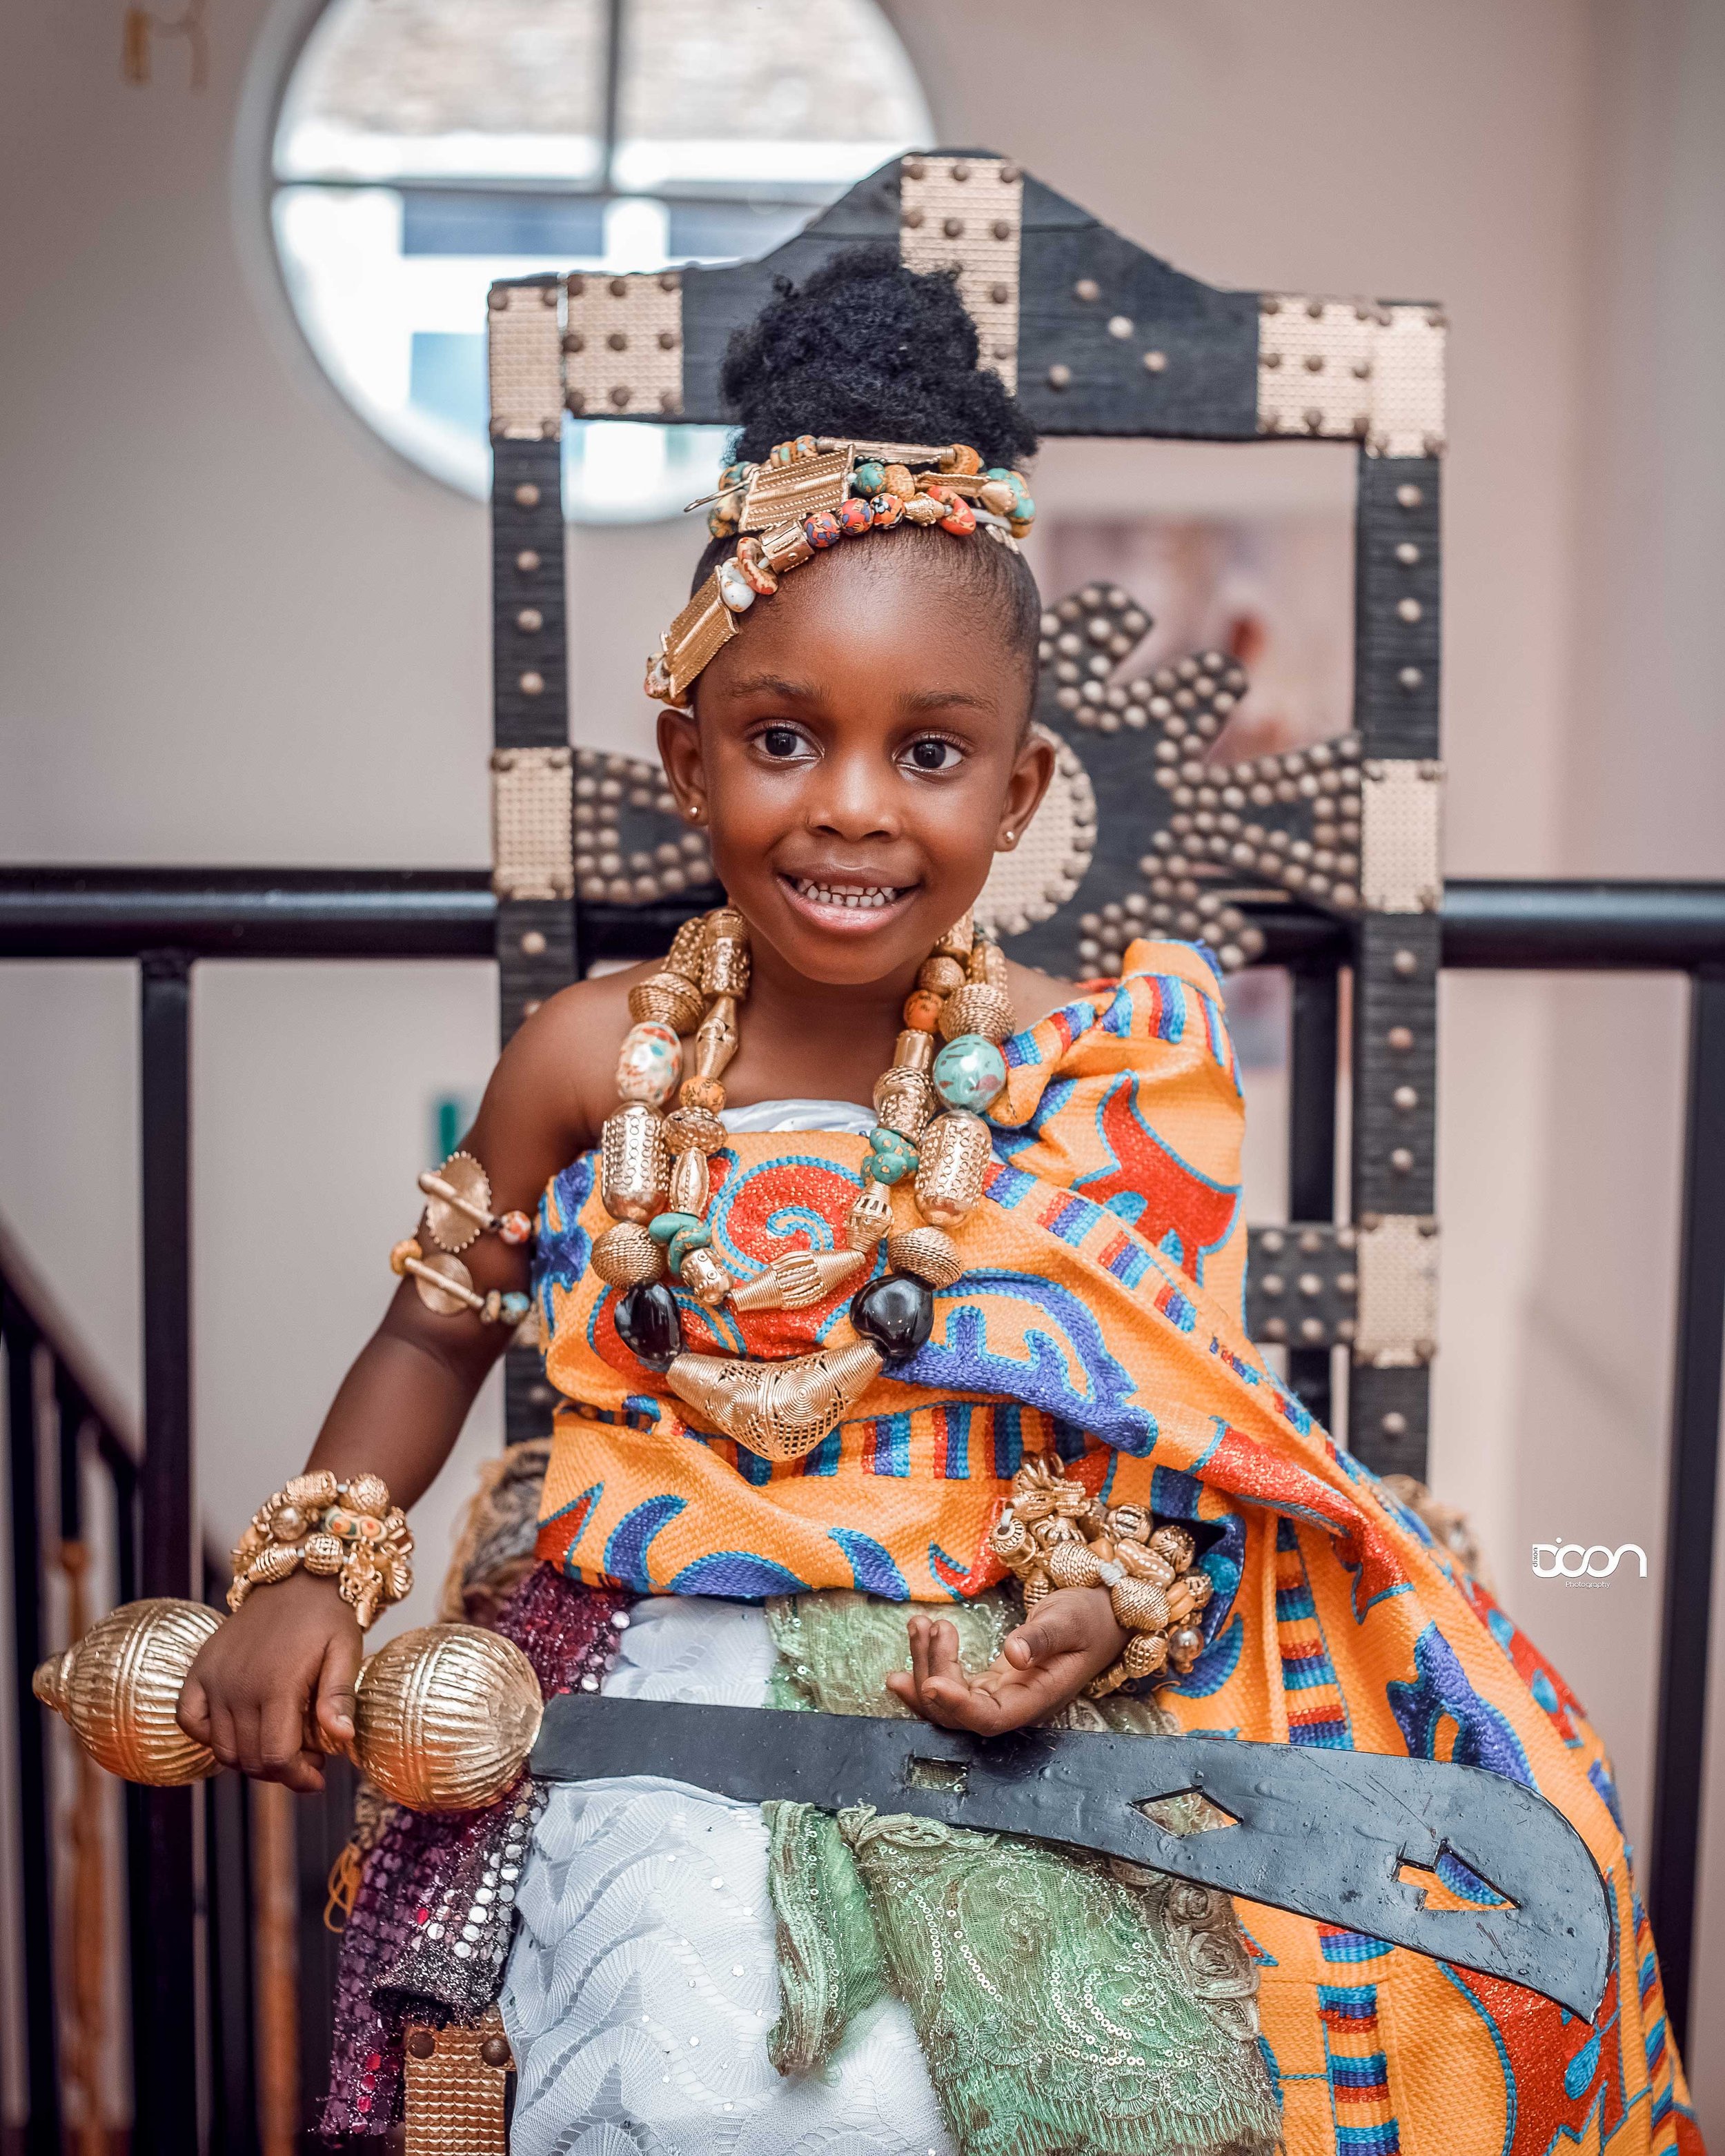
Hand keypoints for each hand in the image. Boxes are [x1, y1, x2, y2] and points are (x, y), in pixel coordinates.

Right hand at [177, 1571, 362, 1792]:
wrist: (297, 1577)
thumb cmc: (327, 1616)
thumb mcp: (346, 1650)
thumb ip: (339, 1696)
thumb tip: (342, 1738)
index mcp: (276, 1684)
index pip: (275, 1756)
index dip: (297, 1777)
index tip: (318, 1777)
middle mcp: (237, 1686)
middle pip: (249, 1759)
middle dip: (280, 1771)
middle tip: (308, 1759)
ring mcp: (213, 1679)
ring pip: (222, 1749)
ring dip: (250, 1759)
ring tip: (282, 1744)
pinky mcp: (199, 1670)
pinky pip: (188, 1720)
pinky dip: (208, 1736)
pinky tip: (239, 1729)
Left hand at [885, 1587, 1128, 1733]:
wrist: (1099, 1616)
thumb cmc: (1088, 1618)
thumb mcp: (1068, 1620)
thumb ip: (1041, 1638)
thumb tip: (1014, 1654)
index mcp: (1037, 1699)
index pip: (990, 1717)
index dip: (958, 1707)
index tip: (930, 1682)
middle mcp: (1015, 1705)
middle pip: (959, 1713)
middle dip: (931, 1673)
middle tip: (924, 1625)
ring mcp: (1000, 1696)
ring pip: (950, 1701)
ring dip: (925, 1666)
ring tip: (919, 1624)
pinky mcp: (990, 1683)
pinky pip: (953, 1687)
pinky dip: (928, 1669)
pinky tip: (910, 1651)